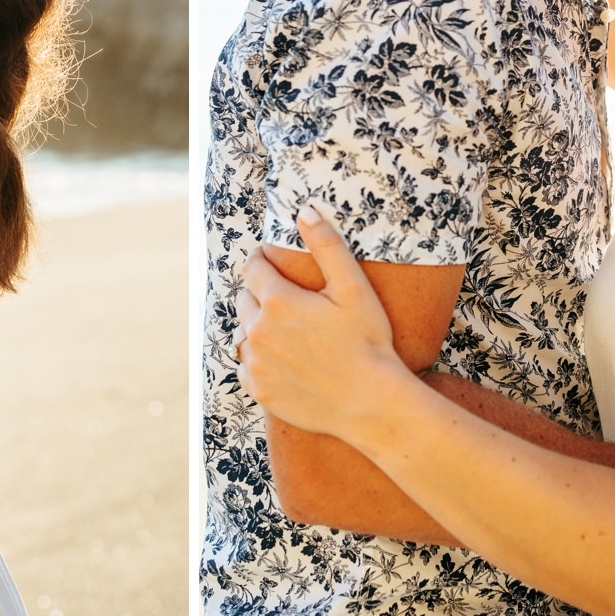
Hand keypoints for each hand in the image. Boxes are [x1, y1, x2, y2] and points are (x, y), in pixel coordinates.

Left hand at [235, 208, 404, 438]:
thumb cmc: (368, 343)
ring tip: (285, 330)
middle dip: (260, 293)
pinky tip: (283, 360)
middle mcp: (258, 331)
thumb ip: (326, 245)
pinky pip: (246, 367)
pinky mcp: (259, 390)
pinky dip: (258, 360)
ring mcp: (256, 363)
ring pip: (243, 333)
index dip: (262, 260)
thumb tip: (304, 211)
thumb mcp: (353, 288)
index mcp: (277, 301)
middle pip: (244, 299)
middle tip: (286, 299)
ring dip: (257, 326)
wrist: (371, 404)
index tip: (272, 262)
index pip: (252, 267)